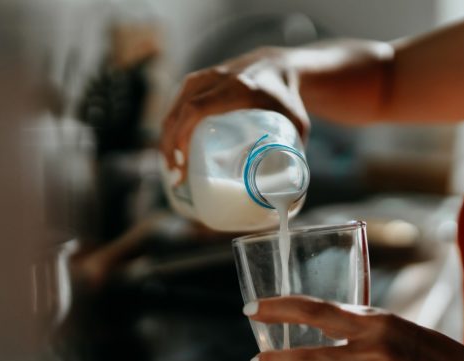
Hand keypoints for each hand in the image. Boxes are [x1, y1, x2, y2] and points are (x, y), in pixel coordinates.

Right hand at [160, 47, 309, 184]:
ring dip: (167, 139)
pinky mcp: (197, 81)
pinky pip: (176, 105)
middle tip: (176, 176)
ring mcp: (203, 78)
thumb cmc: (287, 98)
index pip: (196, 110)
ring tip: (173, 168)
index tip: (183, 164)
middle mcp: (215, 79)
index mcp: (238, 88)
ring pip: (174, 109)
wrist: (278, 65)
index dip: (182, 137)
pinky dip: (171, 128)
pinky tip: (171, 149)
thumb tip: (288, 193)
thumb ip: (295, 152)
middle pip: (179, 112)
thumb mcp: (296, 122)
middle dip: (170, 146)